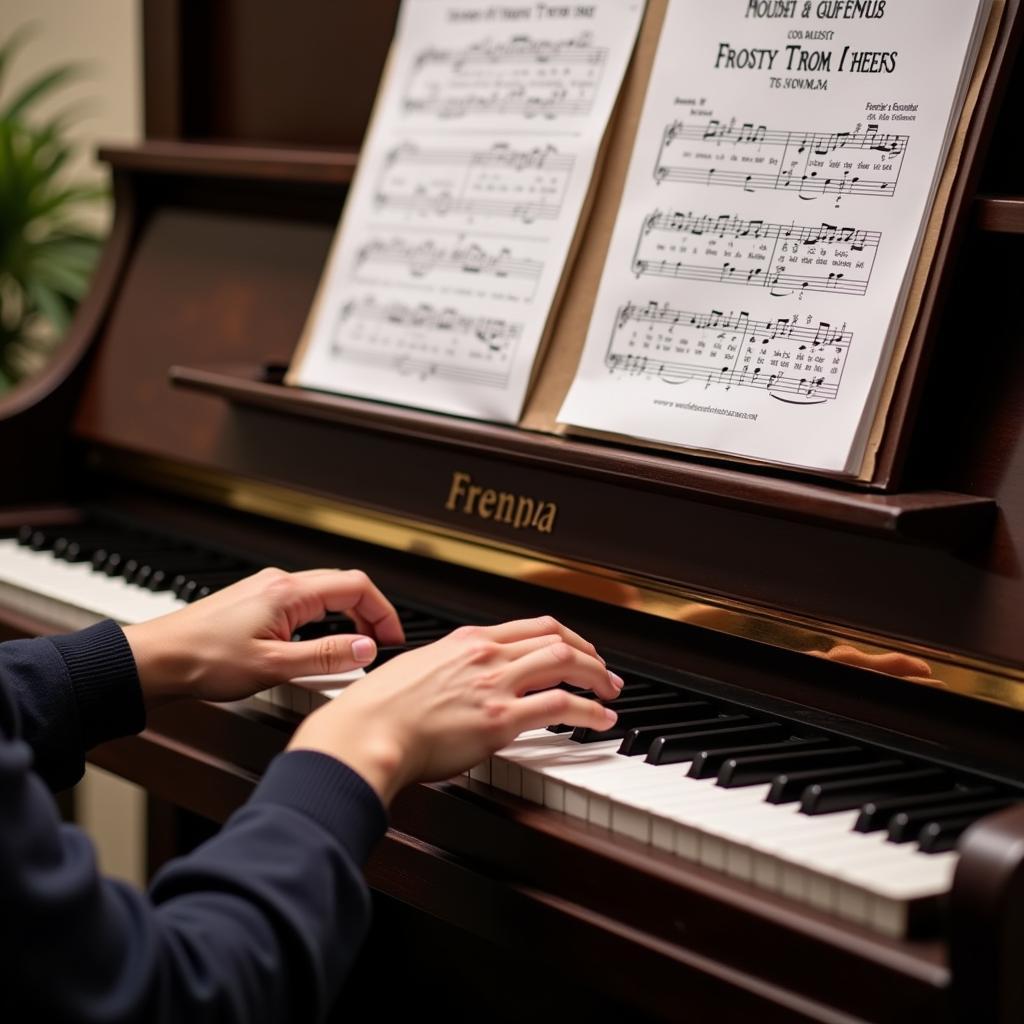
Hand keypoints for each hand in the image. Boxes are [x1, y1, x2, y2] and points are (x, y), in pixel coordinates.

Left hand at [122, 568, 404, 706]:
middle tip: (378, 647)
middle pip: (343, 587)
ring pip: (322, 596)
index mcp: (289, 592)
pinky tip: (315, 649)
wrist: (155, 661)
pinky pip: (302, 606)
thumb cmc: (203, 661)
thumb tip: (366, 648)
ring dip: (344, 620)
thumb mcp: (274, 666)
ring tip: (351, 652)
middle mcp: (279, 583)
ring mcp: (266, 590)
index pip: (356, 587)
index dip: (383, 611)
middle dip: (368, 615)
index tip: (393, 638)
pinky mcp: (255, 603)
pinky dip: (321, 623)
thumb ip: (325, 657)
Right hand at [288, 617, 622, 805]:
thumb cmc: (379, 710)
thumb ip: (448, 670)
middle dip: (590, 654)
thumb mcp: (417, 669)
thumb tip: (461, 680)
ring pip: (566, 662)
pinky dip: (591, 711)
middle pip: (557, 639)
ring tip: (612, 692)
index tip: (579, 650)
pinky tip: (602, 719)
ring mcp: (494, 684)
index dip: (566, 637)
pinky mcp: (500, 720)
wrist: (365, 733)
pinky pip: (561, 706)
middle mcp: (485, 655)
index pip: (532, 626)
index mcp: (467, 641)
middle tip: (606, 672)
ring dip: (598, 677)